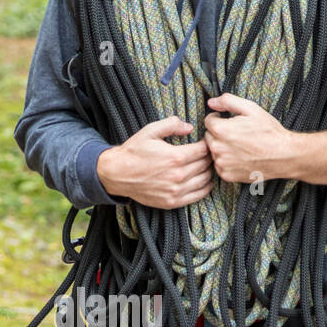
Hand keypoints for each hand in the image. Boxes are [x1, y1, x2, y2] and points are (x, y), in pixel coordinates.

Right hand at [96, 115, 213, 208]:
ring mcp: (176, 190)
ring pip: (205, 180)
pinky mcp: (173, 202)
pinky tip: (204, 180)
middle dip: (209, 156)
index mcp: (176, 156)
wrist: (117, 174)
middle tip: (208, 152)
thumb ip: (172, 125)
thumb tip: (190, 127)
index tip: (205, 142)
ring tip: (206, 165)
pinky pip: (198, 195)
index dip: (207, 144)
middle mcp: (179, 175)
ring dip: (209, 171)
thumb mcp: (150, 131)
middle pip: (206, 164)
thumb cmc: (134, 151)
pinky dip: (205, 187)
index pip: (204, 150)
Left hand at [202, 93, 297, 184]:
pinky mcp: (227, 175)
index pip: (208, 121)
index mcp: (221, 130)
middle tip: (236, 133)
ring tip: (240, 146)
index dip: (218, 118)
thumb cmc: (269, 132)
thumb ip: (228, 101)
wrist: (284, 155)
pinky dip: (226, 161)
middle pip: (208, 137)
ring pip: (213, 152)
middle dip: (218, 133)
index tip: (227, 120)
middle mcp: (218, 148)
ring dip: (221, 148)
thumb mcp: (251, 109)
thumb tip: (211, 102)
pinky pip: (220, 165)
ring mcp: (222, 163)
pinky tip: (240, 157)